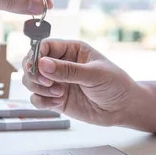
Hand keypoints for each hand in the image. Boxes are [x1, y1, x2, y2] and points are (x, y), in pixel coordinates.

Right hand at [22, 39, 139, 125]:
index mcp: (71, 50)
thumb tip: (42, 64)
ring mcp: (57, 82)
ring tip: (58, 93)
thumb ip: (68, 70)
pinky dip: (42, 102)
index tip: (37, 67)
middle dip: (33, 74)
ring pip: (31, 82)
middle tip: (46, 83)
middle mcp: (61, 64)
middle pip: (32, 64)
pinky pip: (37, 99)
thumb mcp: (94, 74)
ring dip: (38, 88)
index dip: (36, 55)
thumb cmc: (115, 85)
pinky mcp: (56, 99)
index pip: (44, 46)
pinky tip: (57, 103)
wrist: (124, 108)